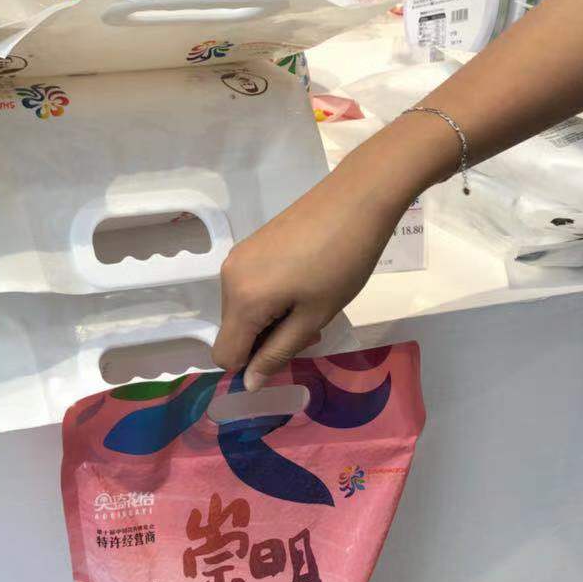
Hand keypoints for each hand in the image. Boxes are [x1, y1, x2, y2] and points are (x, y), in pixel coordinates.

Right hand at [213, 134, 424, 388]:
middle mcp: (228, 278)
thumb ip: (277, 353)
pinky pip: (250, 287)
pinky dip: (271, 297)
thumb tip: (249, 383)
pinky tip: (305, 282)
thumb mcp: (314, 317)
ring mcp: (238, 257)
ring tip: (313, 302)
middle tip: (311, 327)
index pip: (224, 355)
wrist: (357, 198)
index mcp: (242, 301)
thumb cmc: (342, 263)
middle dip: (266, 341)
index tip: (289, 352)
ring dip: (272, 319)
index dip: (253, 365)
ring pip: (243, 310)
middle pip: (235, 332)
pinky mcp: (251, 244)